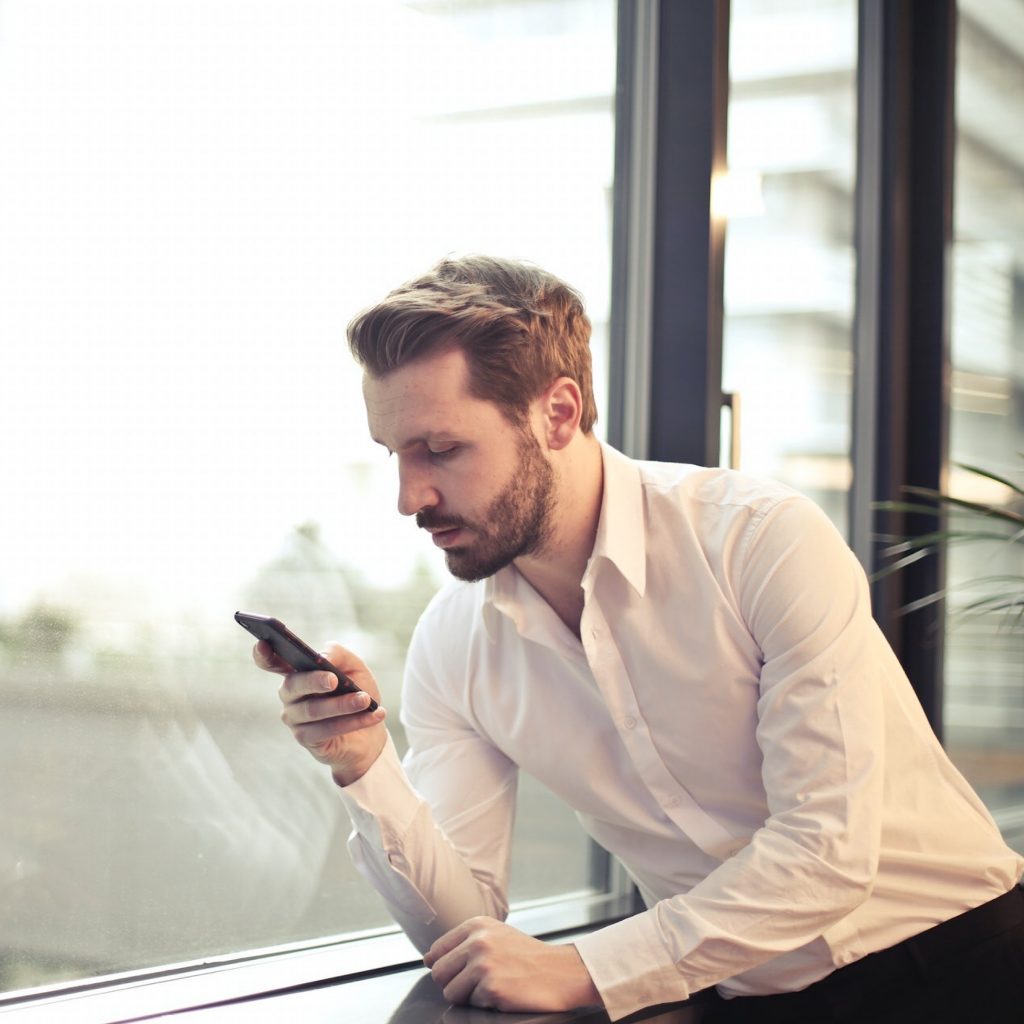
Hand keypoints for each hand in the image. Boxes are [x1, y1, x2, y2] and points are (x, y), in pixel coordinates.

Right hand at [255, 640, 386, 785]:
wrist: (370, 731)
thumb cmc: (357, 692)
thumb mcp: (354, 667)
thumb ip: (338, 654)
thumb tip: (322, 657)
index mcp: (297, 671)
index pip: (271, 661)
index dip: (263, 654)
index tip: (262, 642)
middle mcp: (290, 694)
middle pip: (293, 685)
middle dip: (314, 681)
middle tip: (334, 679)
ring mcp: (294, 718)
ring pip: (313, 710)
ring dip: (343, 704)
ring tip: (365, 700)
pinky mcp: (306, 739)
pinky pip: (326, 729)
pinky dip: (353, 721)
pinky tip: (373, 715)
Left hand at [423, 917, 600, 1012]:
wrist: (561, 972)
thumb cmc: (528, 956)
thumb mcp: (496, 935)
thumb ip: (463, 943)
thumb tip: (428, 959)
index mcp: (476, 925)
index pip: (437, 950)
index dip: (445, 966)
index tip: (460, 971)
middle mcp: (477, 941)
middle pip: (439, 973)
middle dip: (454, 983)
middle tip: (479, 983)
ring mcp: (483, 965)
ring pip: (451, 992)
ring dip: (469, 996)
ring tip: (492, 986)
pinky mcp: (491, 988)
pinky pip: (471, 1004)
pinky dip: (486, 1004)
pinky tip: (504, 993)